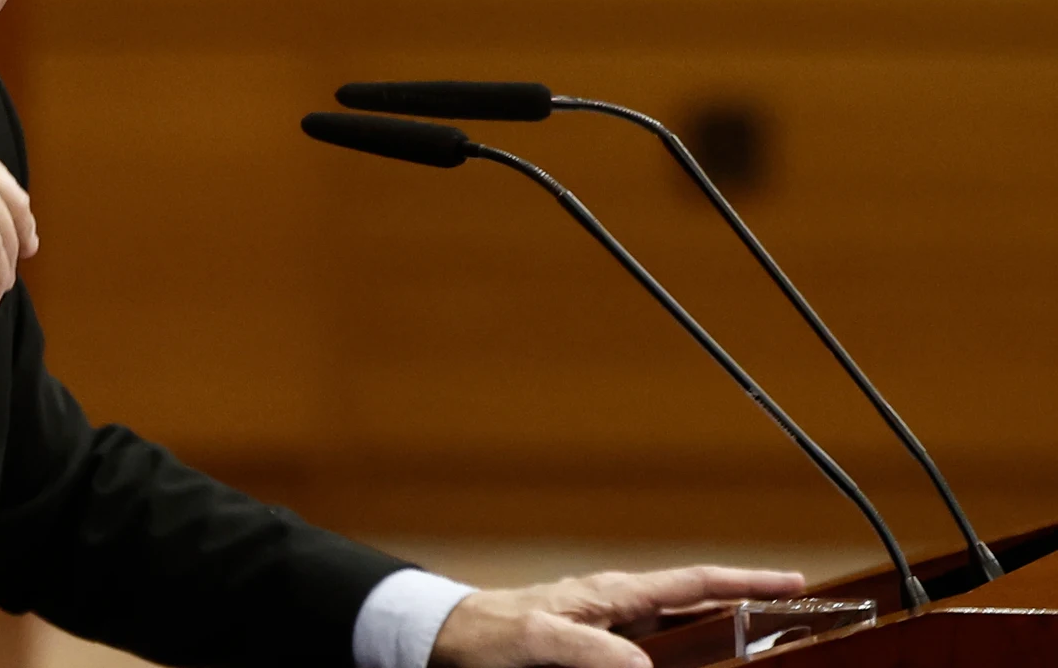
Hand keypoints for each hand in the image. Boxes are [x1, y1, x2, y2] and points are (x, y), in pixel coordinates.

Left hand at [430, 566, 805, 667]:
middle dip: (746, 611)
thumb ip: (594, 651)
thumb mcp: (542, 640)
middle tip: (794, 620)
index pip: (693, 583)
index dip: (745, 582)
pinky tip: (696, 664)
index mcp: (613, 594)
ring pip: (679, 636)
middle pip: (698, 608)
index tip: (793, 583)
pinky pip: (650, 656)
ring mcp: (609, 631)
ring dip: (716, 640)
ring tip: (758, 645)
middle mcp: (619, 609)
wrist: (448, 638)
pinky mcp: (595, 652)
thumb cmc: (490, 632)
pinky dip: (680, 659)